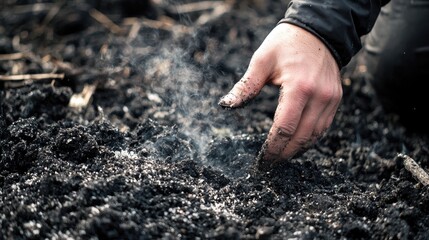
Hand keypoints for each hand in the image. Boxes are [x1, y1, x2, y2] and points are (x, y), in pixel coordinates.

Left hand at [219, 23, 341, 167]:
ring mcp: (330, 99)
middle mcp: (319, 97)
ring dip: (297, 149)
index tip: (261, 160)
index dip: (272, 148)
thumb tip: (226, 105)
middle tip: (268, 164)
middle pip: (301, 137)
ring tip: (280, 156)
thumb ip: (246, 86)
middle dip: (283, 154)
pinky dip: (310, 138)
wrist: (319, 30)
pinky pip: (323, 127)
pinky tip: (296, 143)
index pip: (284, 128)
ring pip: (314, 136)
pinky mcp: (335, 99)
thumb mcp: (262, 60)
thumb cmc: (286, 43)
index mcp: (299, 87)